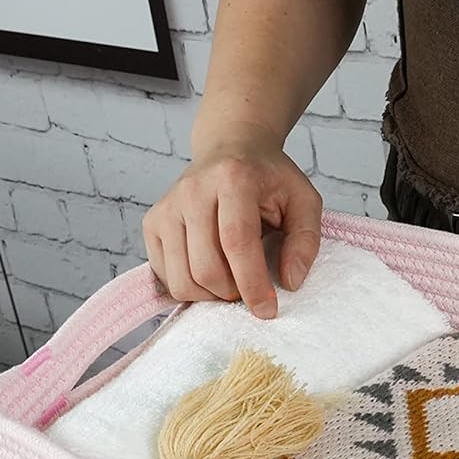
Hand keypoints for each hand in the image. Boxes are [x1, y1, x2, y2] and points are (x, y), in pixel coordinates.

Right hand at [142, 124, 321, 317]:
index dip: (252, 283)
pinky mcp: (152, 223)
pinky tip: (210, 269)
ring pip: (182, 280)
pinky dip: (191, 287)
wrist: (229, 148)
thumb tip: (290, 282)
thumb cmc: (268, 178)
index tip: (268, 310)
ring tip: (232, 279)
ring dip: (211, 295)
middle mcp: (193, 190)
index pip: (237, 242)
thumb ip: (305, 241)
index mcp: (233, 179)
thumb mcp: (303, 200)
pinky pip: (166, 276)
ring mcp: (167, 207)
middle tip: (251, 287)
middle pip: (206, 269)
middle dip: (233, 293)